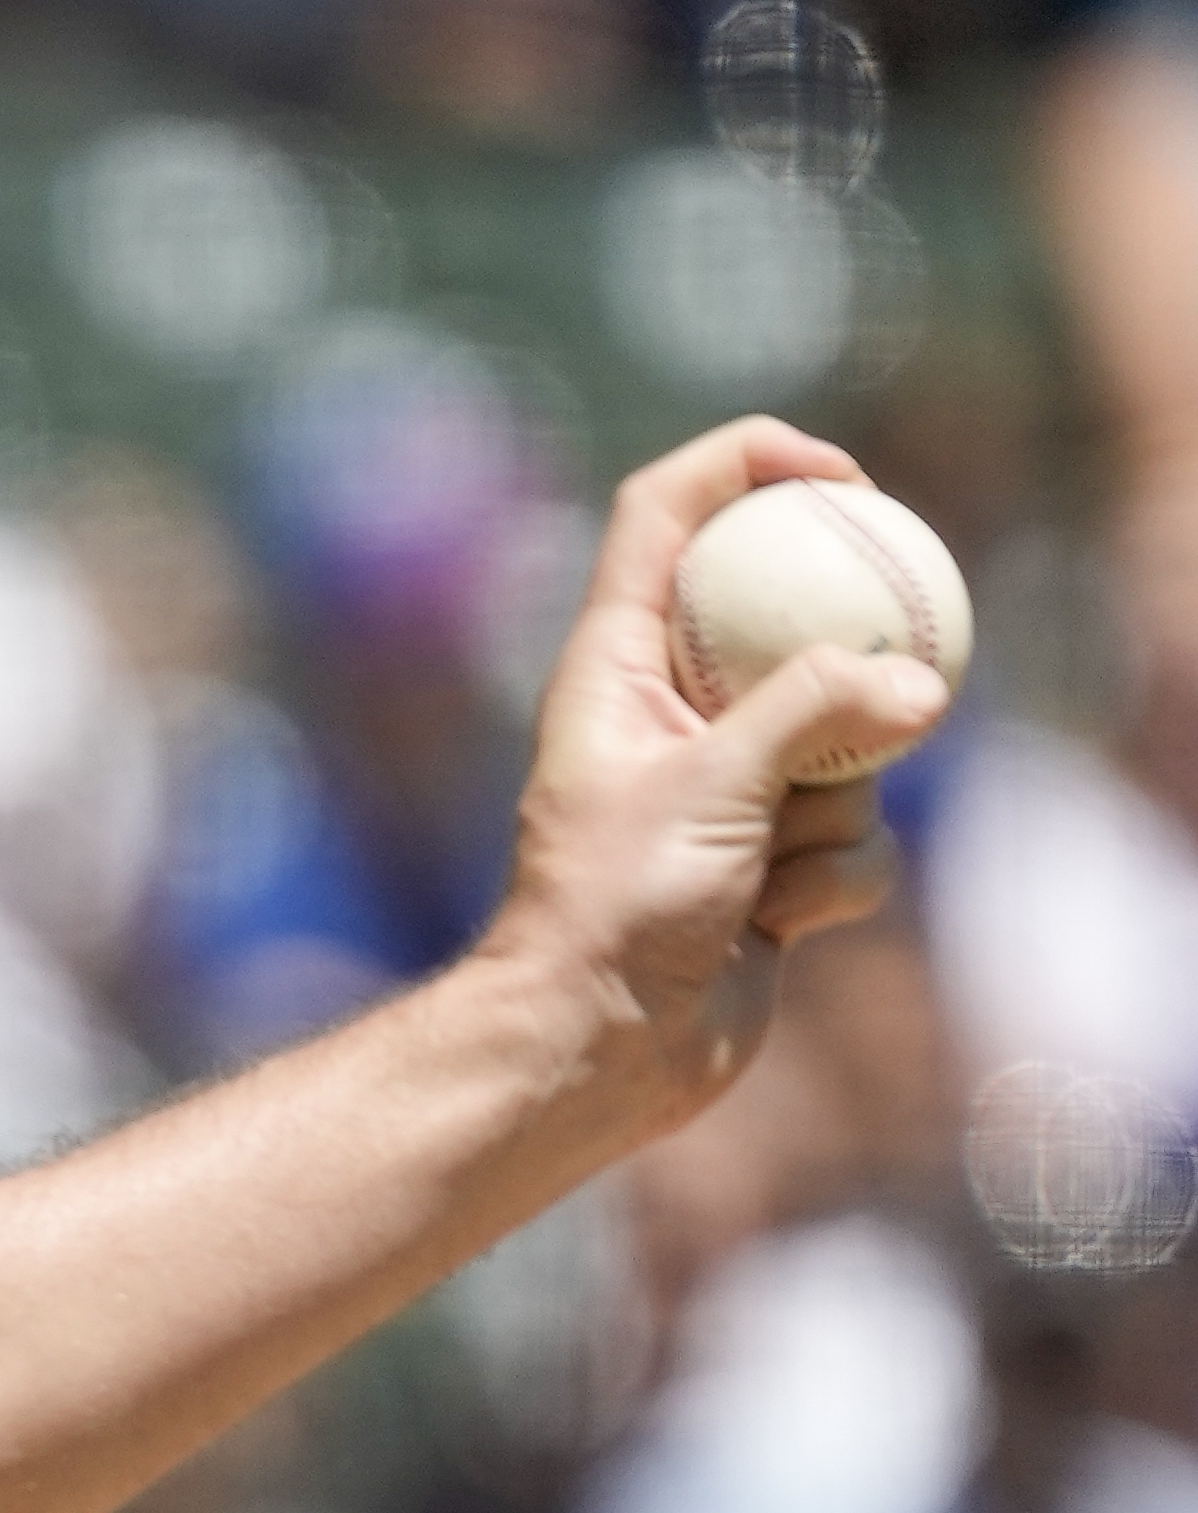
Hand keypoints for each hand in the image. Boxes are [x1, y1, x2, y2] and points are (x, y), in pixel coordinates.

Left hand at [481, 418, 946, 1128]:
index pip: (664, 516)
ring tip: (758, 866)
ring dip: (828, 813)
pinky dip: (831, 881)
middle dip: (842, 670)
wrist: (594, 1047)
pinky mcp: (772, 857)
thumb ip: (813, 714)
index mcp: (616, 665)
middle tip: (890, 672)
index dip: (745, 465)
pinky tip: (775, 924)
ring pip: (845, 742)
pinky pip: (855, 838)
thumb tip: (918, 681)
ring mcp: (729, 785)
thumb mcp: (708, 787)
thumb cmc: (608, 910)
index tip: (838, 472)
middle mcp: (671, 713)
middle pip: (791, 622)